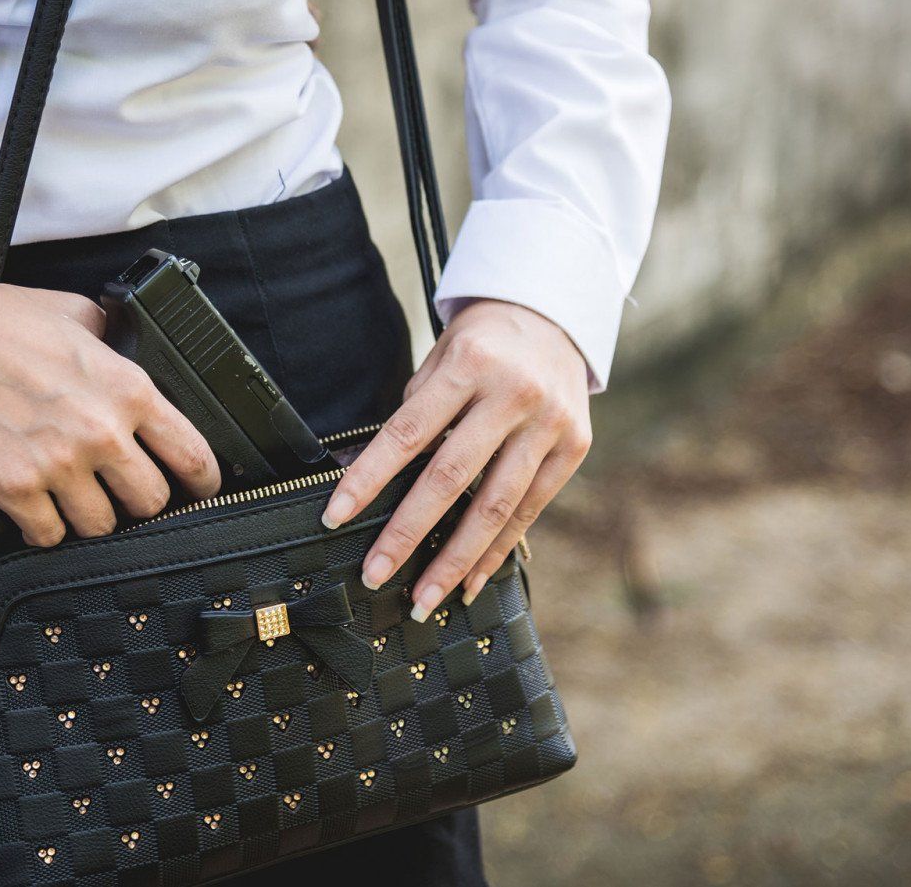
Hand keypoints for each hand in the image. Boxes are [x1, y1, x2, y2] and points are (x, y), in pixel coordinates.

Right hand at [0, 257, 221, 546]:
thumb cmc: (5, 319)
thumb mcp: (84, 317)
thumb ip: (117, 345)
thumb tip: (131, 353)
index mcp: (129, 390)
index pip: (192, 456)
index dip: (203, 482)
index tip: (199, 490)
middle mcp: (101, 431)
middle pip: (151, 502)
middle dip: (140, 501)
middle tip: (123, 493)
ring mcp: (57, 463)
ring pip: (102, 526)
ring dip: (92, 518)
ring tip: (77, 500)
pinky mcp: (13, 486)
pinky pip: (48, 536)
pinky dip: (45, 530)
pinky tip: (40, 513)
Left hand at [320, 299, 591, 620]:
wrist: (555, 312)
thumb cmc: (485, 339)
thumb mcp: (443, 355)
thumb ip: (418, 410)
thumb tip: (374, 476)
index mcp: (470, 364)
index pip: (408, 432)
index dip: (368, 478)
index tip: (336, 516)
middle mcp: (513, 394)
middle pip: (450, 477)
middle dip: (408, 533)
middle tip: (374, 574)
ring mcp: (549, 424)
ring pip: (495, 506)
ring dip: (455, 560)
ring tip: (423, 598)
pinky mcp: (574, 447)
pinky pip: (529, 509)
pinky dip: (497, 549)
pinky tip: (471, 580)